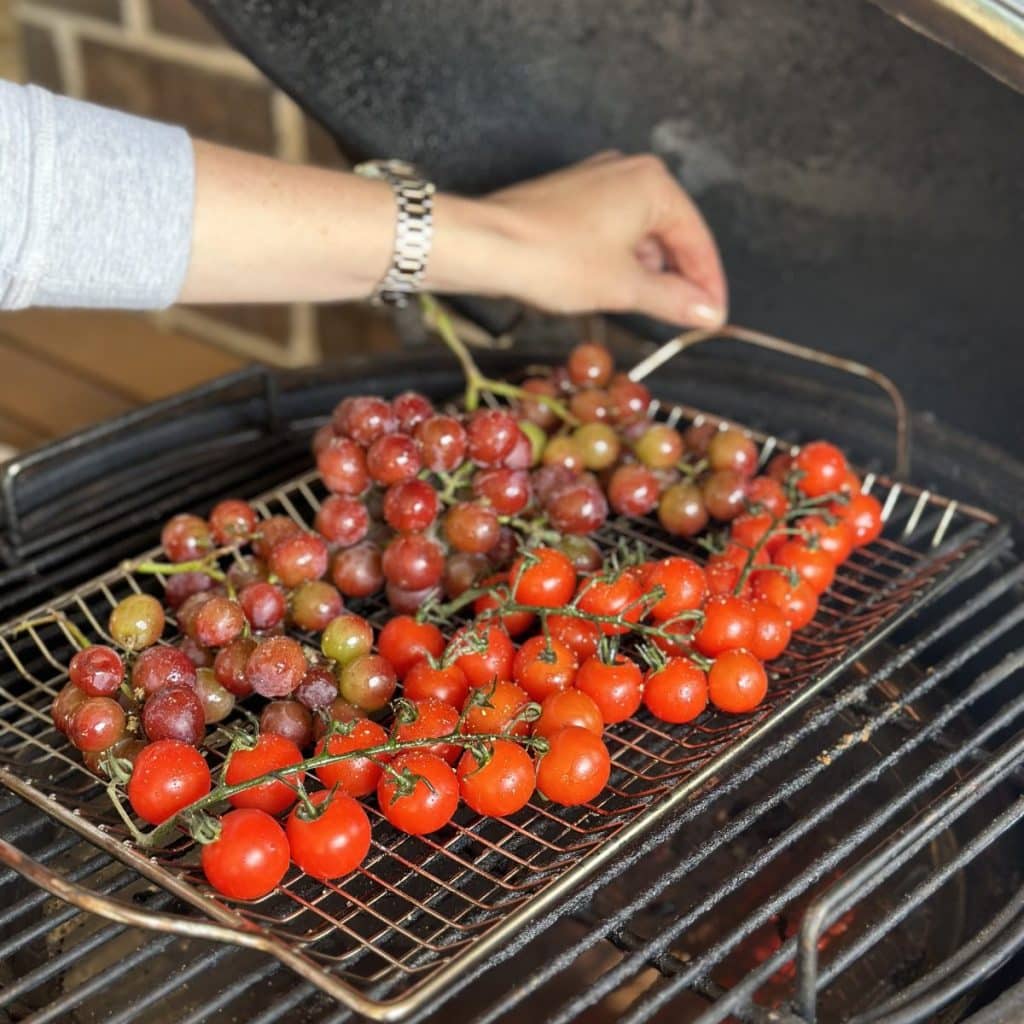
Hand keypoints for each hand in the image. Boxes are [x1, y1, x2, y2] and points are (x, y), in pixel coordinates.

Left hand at [430, 152, 726, 327]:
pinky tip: (615, 288)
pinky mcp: (572, 197)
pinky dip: (620, 260)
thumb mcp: (624, 287)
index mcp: (653, 184)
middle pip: (671, 233)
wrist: (486, 246)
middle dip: (678, 277)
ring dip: (648, 271)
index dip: (708, 284)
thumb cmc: (554, 259)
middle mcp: (628, 172)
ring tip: (652, 309)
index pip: (697, 239)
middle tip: (688, 318)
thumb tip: (707, 311)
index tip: (714, 317)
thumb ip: (673, 299)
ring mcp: (597, 181)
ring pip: (639, 234)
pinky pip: (612, 231)